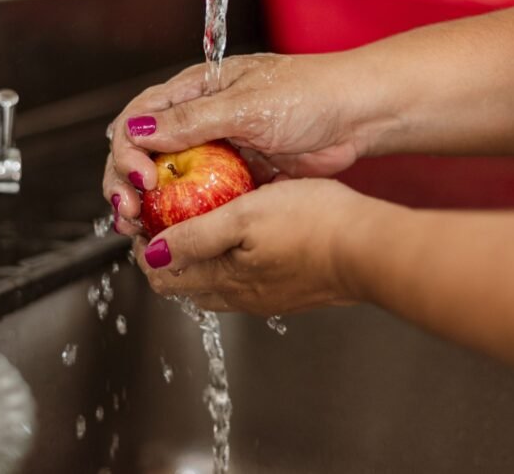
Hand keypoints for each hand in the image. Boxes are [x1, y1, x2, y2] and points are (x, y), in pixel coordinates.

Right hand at [103, 53, 384, 234]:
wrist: (357, 116)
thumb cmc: (309, 94)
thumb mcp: (246, 105)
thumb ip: (190, 120)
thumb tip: (137, 130)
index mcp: (193, 91)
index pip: (138, 118)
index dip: (128, 150)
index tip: (141, 178)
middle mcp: (196, 121)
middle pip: (142, 154)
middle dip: (126, 184)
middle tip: (129, 214)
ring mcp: (214, 152)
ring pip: (166, 182)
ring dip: (149, 207)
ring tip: (140, 231)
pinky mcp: (234, 179)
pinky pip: (197, 201)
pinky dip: (181, 219)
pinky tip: (173, 236)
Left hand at [133, 178, 387, 315]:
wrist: (370, 248)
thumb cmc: (312, 225)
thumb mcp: (242, 217)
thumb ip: (193, 237)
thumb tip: (151, 254)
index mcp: (222, 279)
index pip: (162, 276)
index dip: (144, 247)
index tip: (143, 217)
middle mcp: (240, 296)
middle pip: (185, 281)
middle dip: (167, 252)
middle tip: (166, 216)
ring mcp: (266, 295)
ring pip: (216, 280)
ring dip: (199, 255)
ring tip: (202, 220)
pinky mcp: (291, 288)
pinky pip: (246, 277)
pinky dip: (231, 257)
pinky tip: (246, 233)